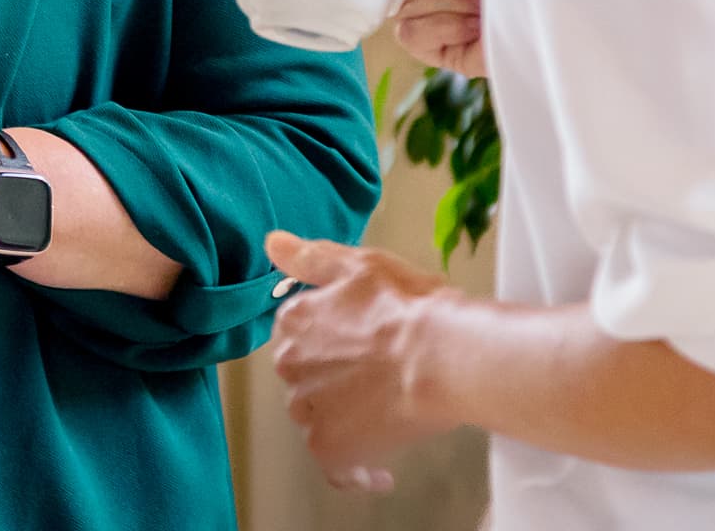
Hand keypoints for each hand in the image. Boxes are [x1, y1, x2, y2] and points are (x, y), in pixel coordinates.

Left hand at [265, 230, 451, 493]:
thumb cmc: (409, 307)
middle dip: (334, 381)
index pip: (299, 336)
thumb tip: (272, 243)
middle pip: (305, 379)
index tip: (360, 346)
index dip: (332, 342)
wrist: (442, 356)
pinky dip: (357, 471)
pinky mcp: (329, 448)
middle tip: (379, 380)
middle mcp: (289, 365)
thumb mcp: (361, 265)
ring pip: (318, 421)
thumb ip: (311, 258)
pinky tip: (381, 471)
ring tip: (384, 419)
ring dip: (344, 422)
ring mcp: (307, 409)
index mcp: (294, 321)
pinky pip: (337, 467)